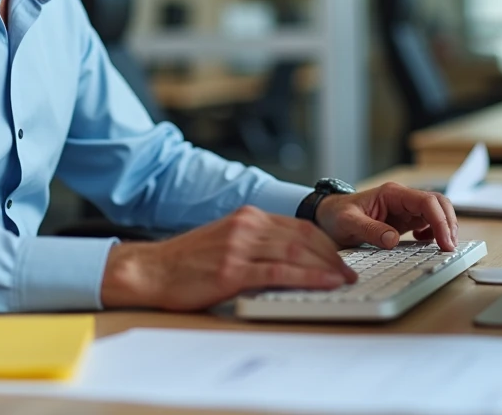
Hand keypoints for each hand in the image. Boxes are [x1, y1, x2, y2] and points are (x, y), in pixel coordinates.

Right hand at [100, 206, 358, 310]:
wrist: (150, 271)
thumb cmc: (186, 262)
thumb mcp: (224, 241)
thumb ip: (254, 245)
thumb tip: (290, 260)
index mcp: (246, 217)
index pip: (298, 225)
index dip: (325, 243)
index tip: (340, 258)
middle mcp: (246, 226)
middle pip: (303, 237)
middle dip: (332, 256)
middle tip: (350, 273)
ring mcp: (239, 247)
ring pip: (296, 252)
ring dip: (326, 267)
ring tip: (344, 280)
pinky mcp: (232, 270)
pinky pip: (279, 272)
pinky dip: (308, 276)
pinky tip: (324, 283)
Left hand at [314, 183, 457, 251]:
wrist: (327, 216)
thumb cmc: (336, 215)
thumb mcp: (347, 223)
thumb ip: (369, 229)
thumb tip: (392, 240)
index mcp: (391, 193)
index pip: (426, 201)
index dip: (440, 220)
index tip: (444, 242)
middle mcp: (401, 199)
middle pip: (438, 203)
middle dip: (448, 223)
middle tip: (449, 247)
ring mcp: (404, 209)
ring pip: (436, 212)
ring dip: (445, 228)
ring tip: (444, 247)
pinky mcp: (403, 221)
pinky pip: (427, 223)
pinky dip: (434, 232)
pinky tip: (427, 243)